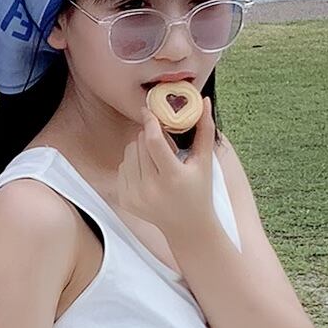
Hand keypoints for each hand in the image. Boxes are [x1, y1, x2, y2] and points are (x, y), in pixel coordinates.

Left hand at [120, 102, 216, 243]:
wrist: (187, 226)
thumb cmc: (199, 191)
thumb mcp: (205, 161)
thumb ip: (205, 129)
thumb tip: (202, 100)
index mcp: (173, 178)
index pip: (154, 142)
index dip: (150, 123)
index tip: (149, 111)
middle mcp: (151, 189)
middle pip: (140, 144)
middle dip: (150, 137)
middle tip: (164, 145)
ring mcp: (135, 196)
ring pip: (129, 152)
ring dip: (141, 148)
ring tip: (157, 160)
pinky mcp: (125, 200)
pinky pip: (122, 166)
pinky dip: (133, 163)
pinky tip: (148, 172)